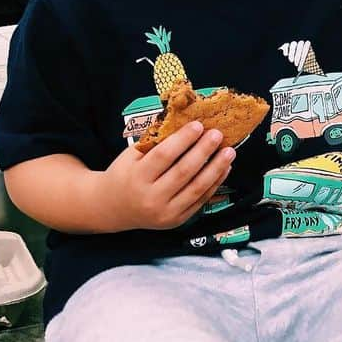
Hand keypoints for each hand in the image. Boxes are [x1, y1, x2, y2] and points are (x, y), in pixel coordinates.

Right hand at [97, 121, 234, 231]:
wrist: (113, 208)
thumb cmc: (124, 175)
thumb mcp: (131, 155)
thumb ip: (155, 142)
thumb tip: (184, 121)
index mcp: (137, 177)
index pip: (164, 155)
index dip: (183, 139)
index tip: (199, 125)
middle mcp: (151, 197)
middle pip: (184, 172)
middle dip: (204, 151)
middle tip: (218, 135)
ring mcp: (165, 212)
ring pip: (196, 188)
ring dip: (216, 168)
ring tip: (229, 152)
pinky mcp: (176, 221)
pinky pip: (200, 201)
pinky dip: (215, 184)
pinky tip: (224, 169)